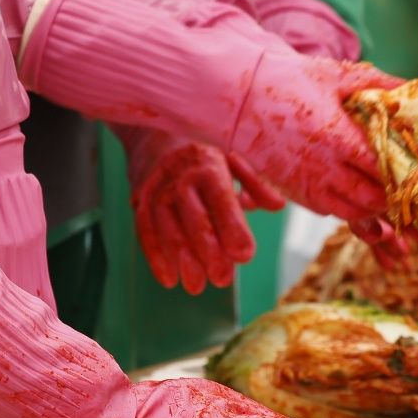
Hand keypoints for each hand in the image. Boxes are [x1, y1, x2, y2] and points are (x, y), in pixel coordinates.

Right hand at [124, 130, 284, 295]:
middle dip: (208, 251)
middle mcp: (180, 175)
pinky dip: (155, 257)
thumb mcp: (232, 157)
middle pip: (194, 217)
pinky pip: (144, 231)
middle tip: (222, 280)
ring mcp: (156, 187)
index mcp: (209, 163)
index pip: (221, 198)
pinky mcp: (139, 199)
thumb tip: (278, 206)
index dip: (232, 227)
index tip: (245, 255)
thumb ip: (255, 183)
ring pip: (167, 227)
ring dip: (182, 260)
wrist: (153, 131)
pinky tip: (168, 280)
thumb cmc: (203, 151)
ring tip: (196, 287)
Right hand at [233, 55, 396, 223]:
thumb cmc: (289, 80)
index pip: (384, 168)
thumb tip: (411, 87)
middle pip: (373, 197)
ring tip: (387, 192)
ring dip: (374, 207)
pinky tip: (357, 193)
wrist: (239, 98)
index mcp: (338, 137)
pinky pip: (330, 212)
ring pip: (353, 212)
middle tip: (410, 186)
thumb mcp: (336, 75)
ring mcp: (308, 183)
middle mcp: (324, 167)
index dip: (406, 172)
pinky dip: (349, 208)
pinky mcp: (295, 192)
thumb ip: (377, 83)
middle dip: (394, 195)